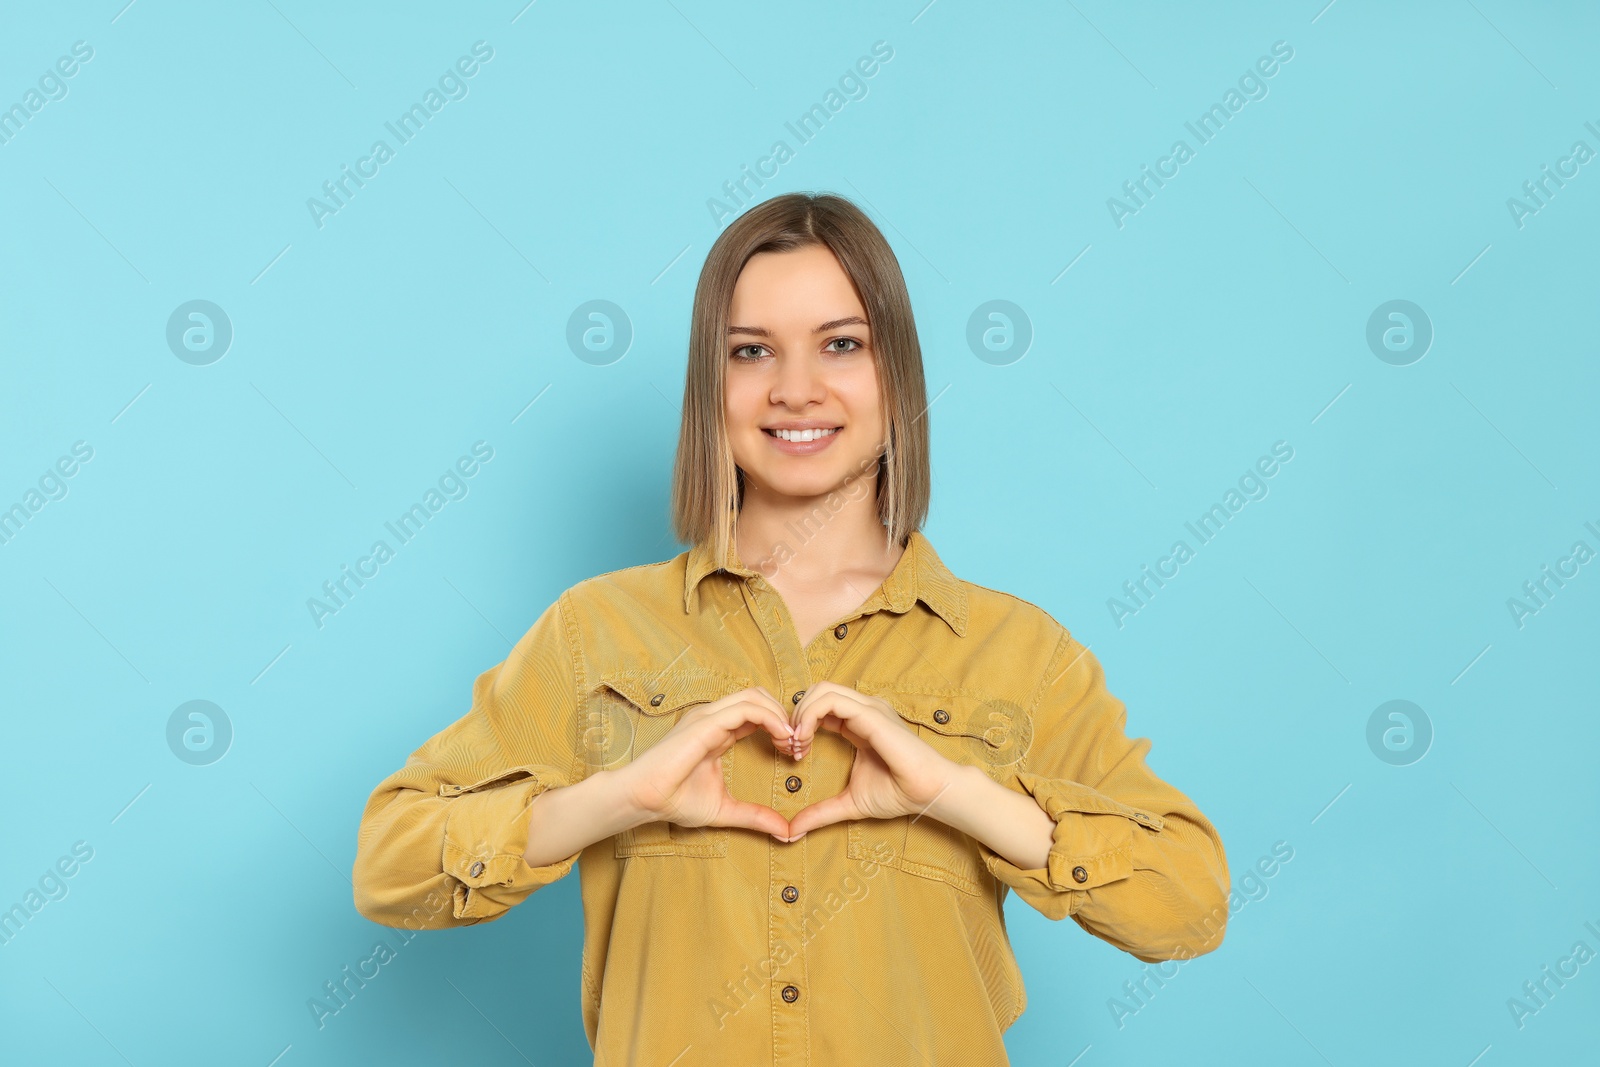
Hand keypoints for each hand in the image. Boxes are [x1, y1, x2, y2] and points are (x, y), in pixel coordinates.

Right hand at [617, 686, 795, 839]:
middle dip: (783, 715)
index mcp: (717, 731)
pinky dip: (769, 718)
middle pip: (758, 696)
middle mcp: (713, 718)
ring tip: (792, 740)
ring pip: (754, 696)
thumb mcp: (725, 809)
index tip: (795, 750)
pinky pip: (745, 709)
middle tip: (798, 744)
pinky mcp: (705, 723)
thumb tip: (786, 832)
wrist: (644, 800)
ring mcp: (708, 717)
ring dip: (780, 715)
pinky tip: (781, 736)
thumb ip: (755, 817)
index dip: (780, 726)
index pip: (755, 713)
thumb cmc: (674, 801)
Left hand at [785, 681, 959, 838]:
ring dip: (800, 713)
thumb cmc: (898, 794)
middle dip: (796, 714)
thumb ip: (820, 813)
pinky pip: (831, 701)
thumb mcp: (849, 803)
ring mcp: (869, 709)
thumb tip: (791, 832)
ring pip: (822, 689)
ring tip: (796, 742)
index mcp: (859, 723)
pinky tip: (805, 739)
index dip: (800, 724)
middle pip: (817, 691)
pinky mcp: (872, 715)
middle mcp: (863, 710)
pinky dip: (809, 715)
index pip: (821, 706)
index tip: (793, 752)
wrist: (929, 792)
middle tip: (790, 745)